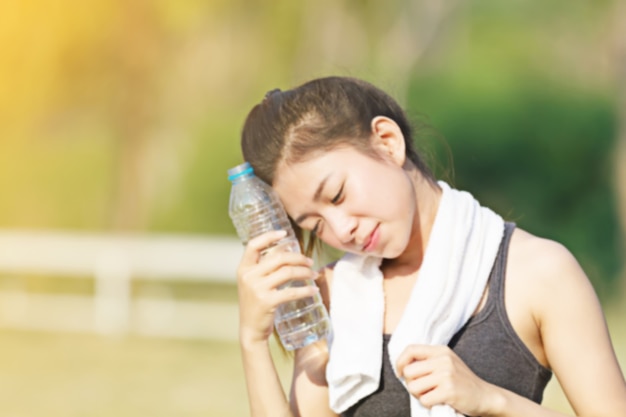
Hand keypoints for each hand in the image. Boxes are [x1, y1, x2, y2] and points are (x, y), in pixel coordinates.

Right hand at [236, 230, 319, 346]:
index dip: (269, 236)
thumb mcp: (253, 283)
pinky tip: (313, 290)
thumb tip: (286, 251)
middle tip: (309, 261)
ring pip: (287, 272)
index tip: (285, 234)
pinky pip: (291, 291)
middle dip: (298, 258)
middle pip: (278, 258)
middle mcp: (248, 276)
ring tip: (313, 274)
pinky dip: (306, 290)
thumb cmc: (255, 304)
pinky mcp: (267, 301)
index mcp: (243, 269)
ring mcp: (257, 289)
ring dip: (304, 272)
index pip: (253, 245)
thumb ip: (263, 269)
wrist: (250, 330)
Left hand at [396, 345, 498, 415]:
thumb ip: (428, 361)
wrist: (485, 396)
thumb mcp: (447, 362)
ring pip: (413, 387)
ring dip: (419, 395)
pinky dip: (428, 404)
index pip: (410, 350)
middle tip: (422, 389)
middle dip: (410, 383)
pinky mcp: (449, 391)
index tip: (400, 373)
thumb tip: (402, 366)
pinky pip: (424, 400)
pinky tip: (439, 401)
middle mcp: (443, 359)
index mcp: (440, 350)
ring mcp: (446, 375)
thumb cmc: (461, 381)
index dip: (400, 362)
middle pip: (408, 372)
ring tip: (431, 395)